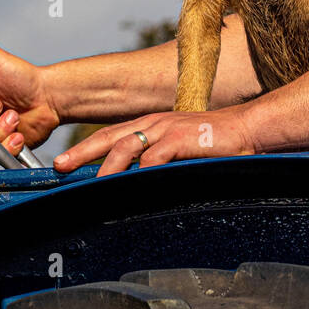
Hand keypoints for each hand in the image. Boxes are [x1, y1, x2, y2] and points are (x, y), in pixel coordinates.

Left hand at [55, 106, 256, 175]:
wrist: (247, 130)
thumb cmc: (214, 143)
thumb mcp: (178, 150)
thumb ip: (157, 161)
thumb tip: (135, 182)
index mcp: (151, 125)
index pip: (110, 135)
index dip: (85, 149)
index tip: (64, 164)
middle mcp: (154, 123)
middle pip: (109, 137)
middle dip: (82, 153)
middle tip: (60, 167)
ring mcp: (167, 129)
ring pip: (127, 146)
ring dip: (107, 167)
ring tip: (92, 184)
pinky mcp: (183, 139)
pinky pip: (155, 157)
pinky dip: (141, 172)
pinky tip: (131, 184)